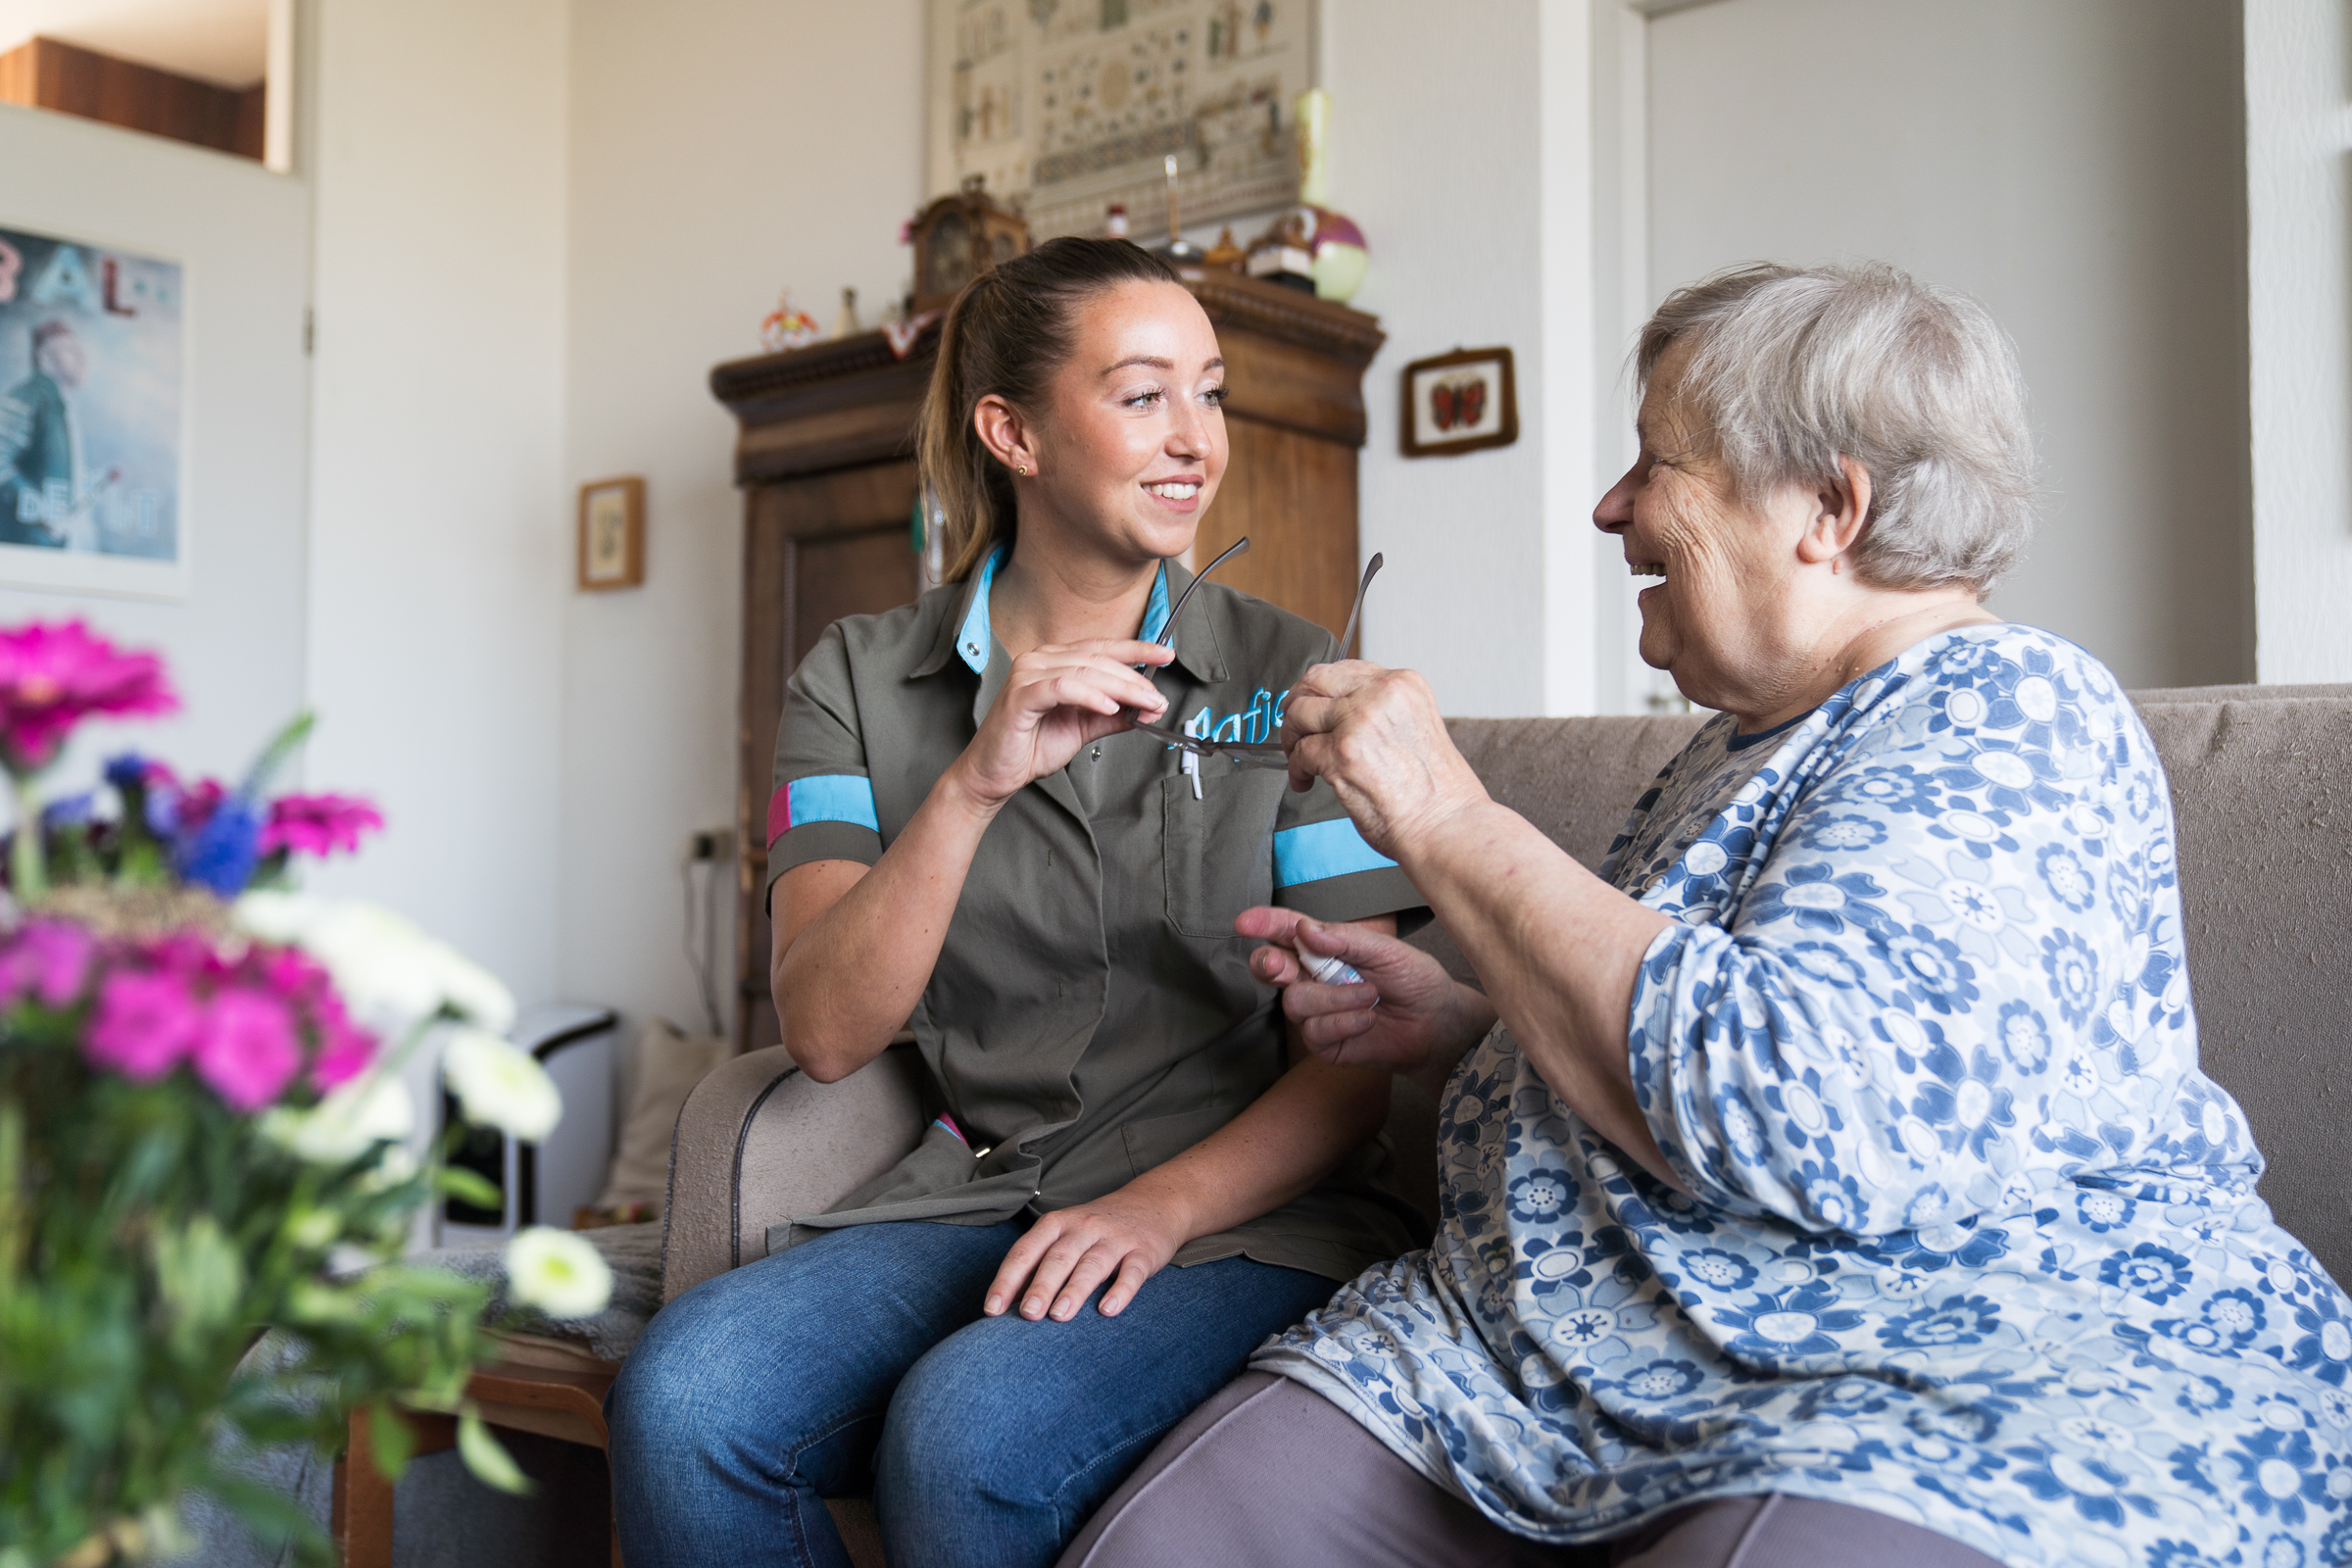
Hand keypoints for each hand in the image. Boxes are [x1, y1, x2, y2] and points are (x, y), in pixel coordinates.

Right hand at [956, 640, 1171, 806]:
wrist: (995, 774)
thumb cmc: (1030, 747)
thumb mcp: (1083, 729)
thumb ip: (1113, 717)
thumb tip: (1147, 710)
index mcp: (1054, 660)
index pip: (1102, 647)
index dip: (1136, 649)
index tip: (1165, 655)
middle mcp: (1040, 659)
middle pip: (1098, 659)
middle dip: (1135, 678)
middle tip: (1158, 698)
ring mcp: (1027, 674)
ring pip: (1085, 671)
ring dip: (1121, 688)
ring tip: (1144, 705)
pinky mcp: (1020, 695)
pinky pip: (1063, 687)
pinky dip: (1090, 696)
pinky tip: (1109, 708)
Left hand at [983, 1189, 1185, 1320]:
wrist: (1153, 1203)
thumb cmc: (1097, 1229)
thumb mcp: (1065, 1236)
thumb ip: (1038, 1265)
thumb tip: (1007, 1306)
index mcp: (1056, 1224)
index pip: (1026, 1251)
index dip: (1007, 1280)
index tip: (992, 1309)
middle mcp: (1083, 1228)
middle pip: (1057, 1258)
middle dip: (1040, 1287)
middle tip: (1027, 1315)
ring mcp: (1114, 1239)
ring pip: (1091, 1264)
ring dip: (1074, 1290)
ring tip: (1060, 1316)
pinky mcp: (1143, 1251)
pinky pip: (1131, 1272)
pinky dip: (1120, 1291)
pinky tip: (1108, 1310)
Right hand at [1237, 906, 1493, 1075]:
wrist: (1437, 1024)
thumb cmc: (1414, 980)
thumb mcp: (1386, 950)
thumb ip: (1345, 938)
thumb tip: (1304, 929)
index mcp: (1324, 947)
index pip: (1286, 932)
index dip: (1264, 925)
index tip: (1243, 923)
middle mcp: (1313, 977)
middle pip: (1271, 967)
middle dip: (1269, 964)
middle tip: (1281, 965)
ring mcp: (1316, 1011)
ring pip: (1295, 1001)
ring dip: (1334, 998)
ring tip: (1370, 996)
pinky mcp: (1324, 1042)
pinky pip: (1315, 1031)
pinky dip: (1343, 1022)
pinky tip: (1367, 1019)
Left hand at [1279, 661, 1489, 859]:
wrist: (1446, 824)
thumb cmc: (1437, 790)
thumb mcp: (1416, 725)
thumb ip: (1381, 710)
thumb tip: (1339, 710)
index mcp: (1403, 684)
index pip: (1345, 669)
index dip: (1320, 689)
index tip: (1312, 704)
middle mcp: (1381, 695)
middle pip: (1315, 681)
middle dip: (1296, 703)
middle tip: (1293, 727)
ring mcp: (1359, 723)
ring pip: (1299, 713)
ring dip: (1292, 738)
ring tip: (1299, 759)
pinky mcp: (1341, 755)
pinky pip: (1300, 753)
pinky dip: (1296, 770)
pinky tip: (1306, 781)